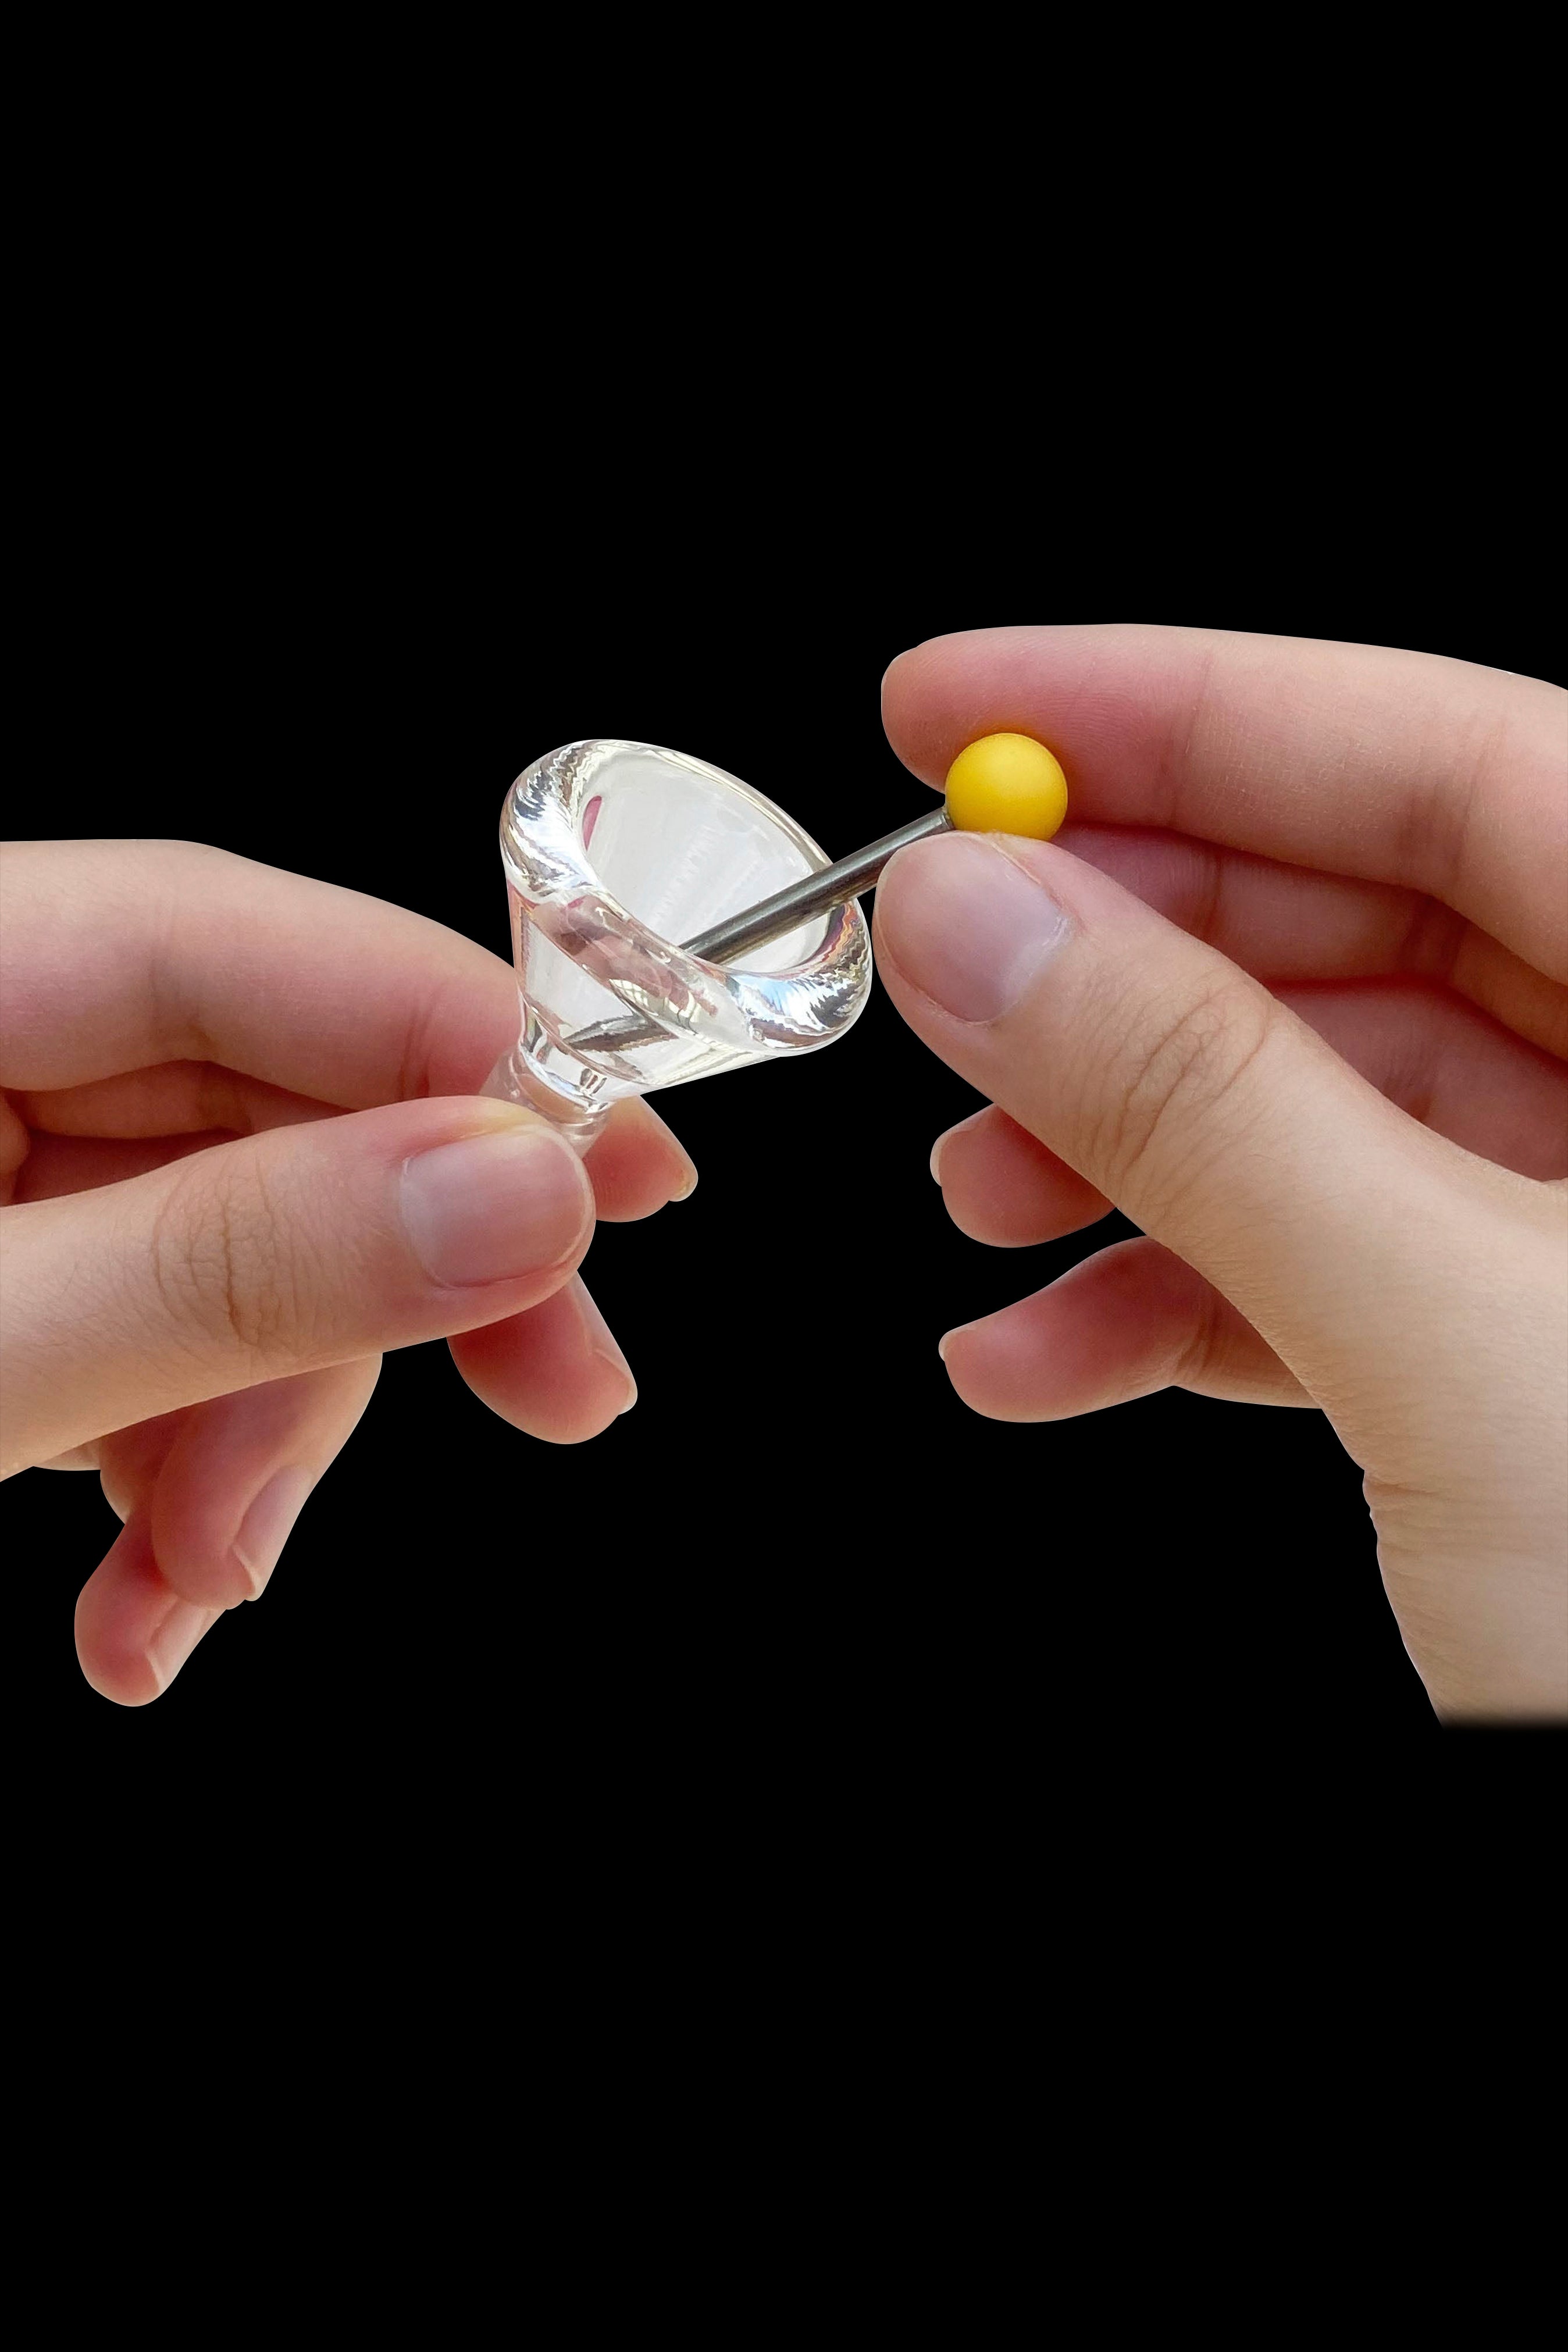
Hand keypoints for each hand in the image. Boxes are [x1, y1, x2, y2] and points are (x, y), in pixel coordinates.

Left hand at [0, 840, 694, 1703]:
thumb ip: (232, 1266)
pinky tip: (141, 1589)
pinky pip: (150, 1322)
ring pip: (227, 1242)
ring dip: (254, 1434)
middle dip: (380, 1297)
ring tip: (198, 1590)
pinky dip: (173, 1460)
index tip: (632, 1167)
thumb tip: (518, 1191)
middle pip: (266, 1104)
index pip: (241, 937)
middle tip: (559, 1397)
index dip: (465, 1038)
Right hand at [874, 626, 1566, 1720]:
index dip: (1185, 712)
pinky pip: (1337, 1267)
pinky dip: (1178, 1300)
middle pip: (1371, 920)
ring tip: (973, 1200)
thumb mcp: (1465, 1349)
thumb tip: (982, 922)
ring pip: (1331, 1107)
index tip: (962, 705)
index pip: (1450, 758)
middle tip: (935, 969)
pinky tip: (1043, 1351)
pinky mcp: (1540, 1367)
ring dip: (1123, 1149)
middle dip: (1125, 955)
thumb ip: (1213, 1114)